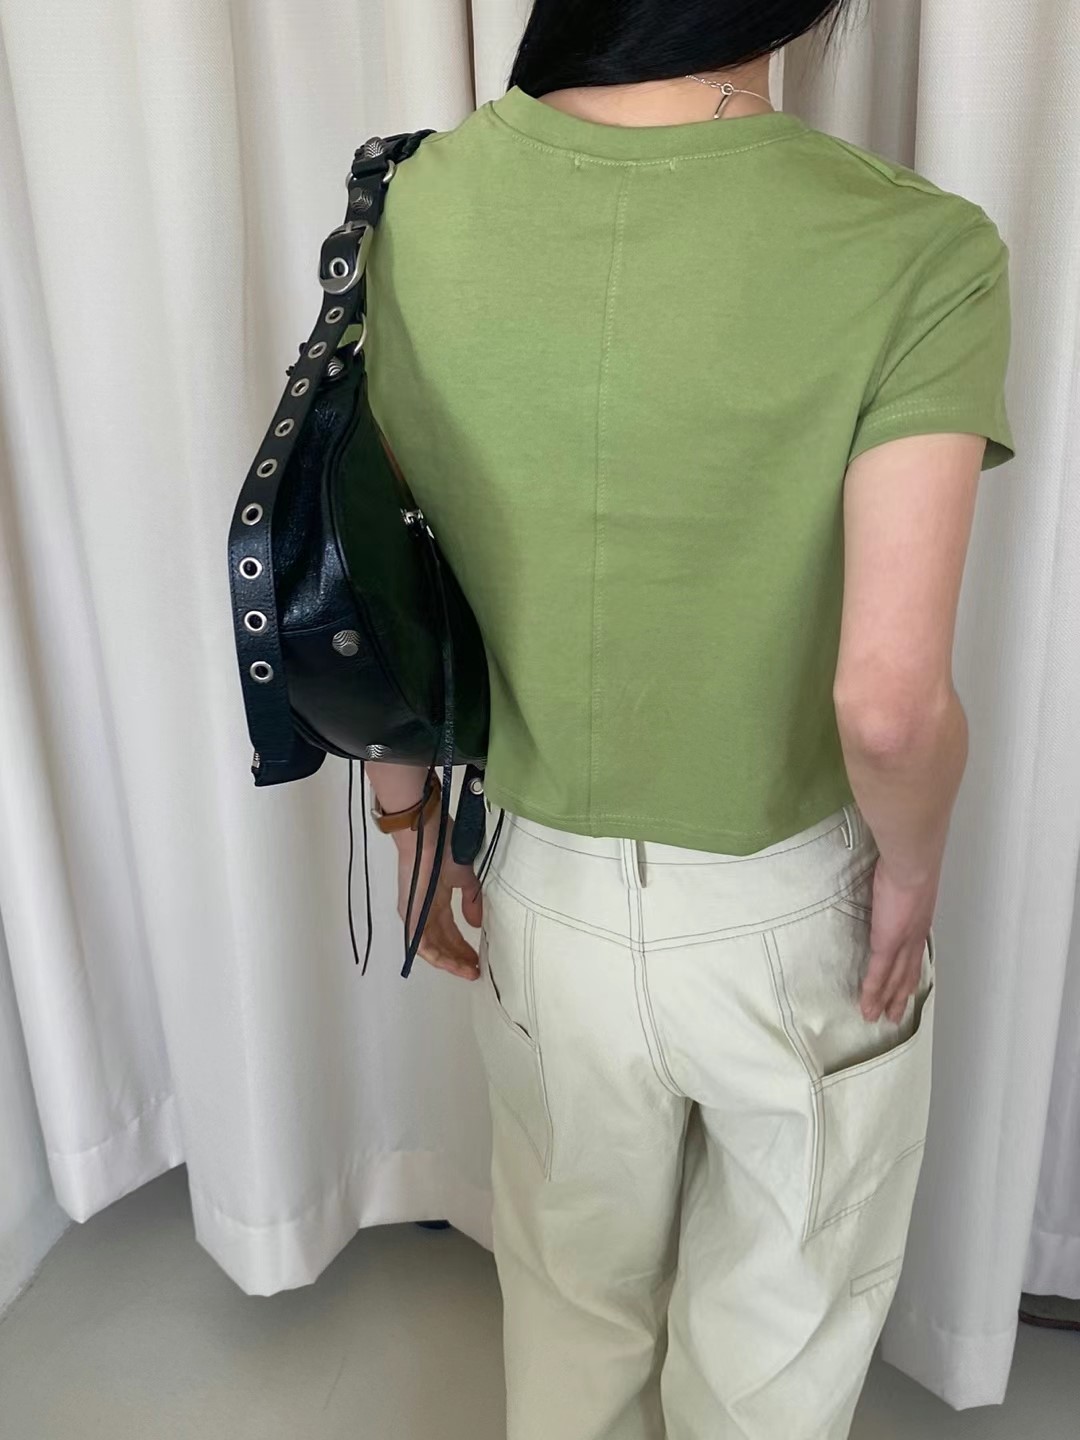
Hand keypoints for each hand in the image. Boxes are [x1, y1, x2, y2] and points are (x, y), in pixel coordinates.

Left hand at [394, 821, 483, 980]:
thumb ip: (471, 901)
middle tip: (477, 970)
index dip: (465, 946)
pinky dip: (436, 956)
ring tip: (469, 971)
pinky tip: (452, 965)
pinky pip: (420, 943)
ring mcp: (415, 914)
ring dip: (450, 962)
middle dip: (460, 958)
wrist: (426, 834)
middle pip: (443, 943)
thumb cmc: (445, 848)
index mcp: (437, 901)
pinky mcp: (410, 915)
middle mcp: (424, 911)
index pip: (450, 931)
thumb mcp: (465, 877)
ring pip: (432, 948)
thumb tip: (475, 924)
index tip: (480, 959)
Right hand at [859, 858, 937, 1023]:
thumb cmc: (908, 861)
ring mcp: (901, 943)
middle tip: (894, 1016)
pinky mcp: (887, 944)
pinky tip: (865, 1005)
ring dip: (886, 1001)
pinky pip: (878, 974)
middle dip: (900, 996)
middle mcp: (915, 937)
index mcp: (919, 920)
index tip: (904, 986)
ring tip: (876, 1018)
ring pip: (894, 980)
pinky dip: (872, 992)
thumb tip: (888, 875)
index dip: (909, 972)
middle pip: (908, 974)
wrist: (912, 865)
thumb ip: (897, 882)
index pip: (914, 953)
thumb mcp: (905, 875)